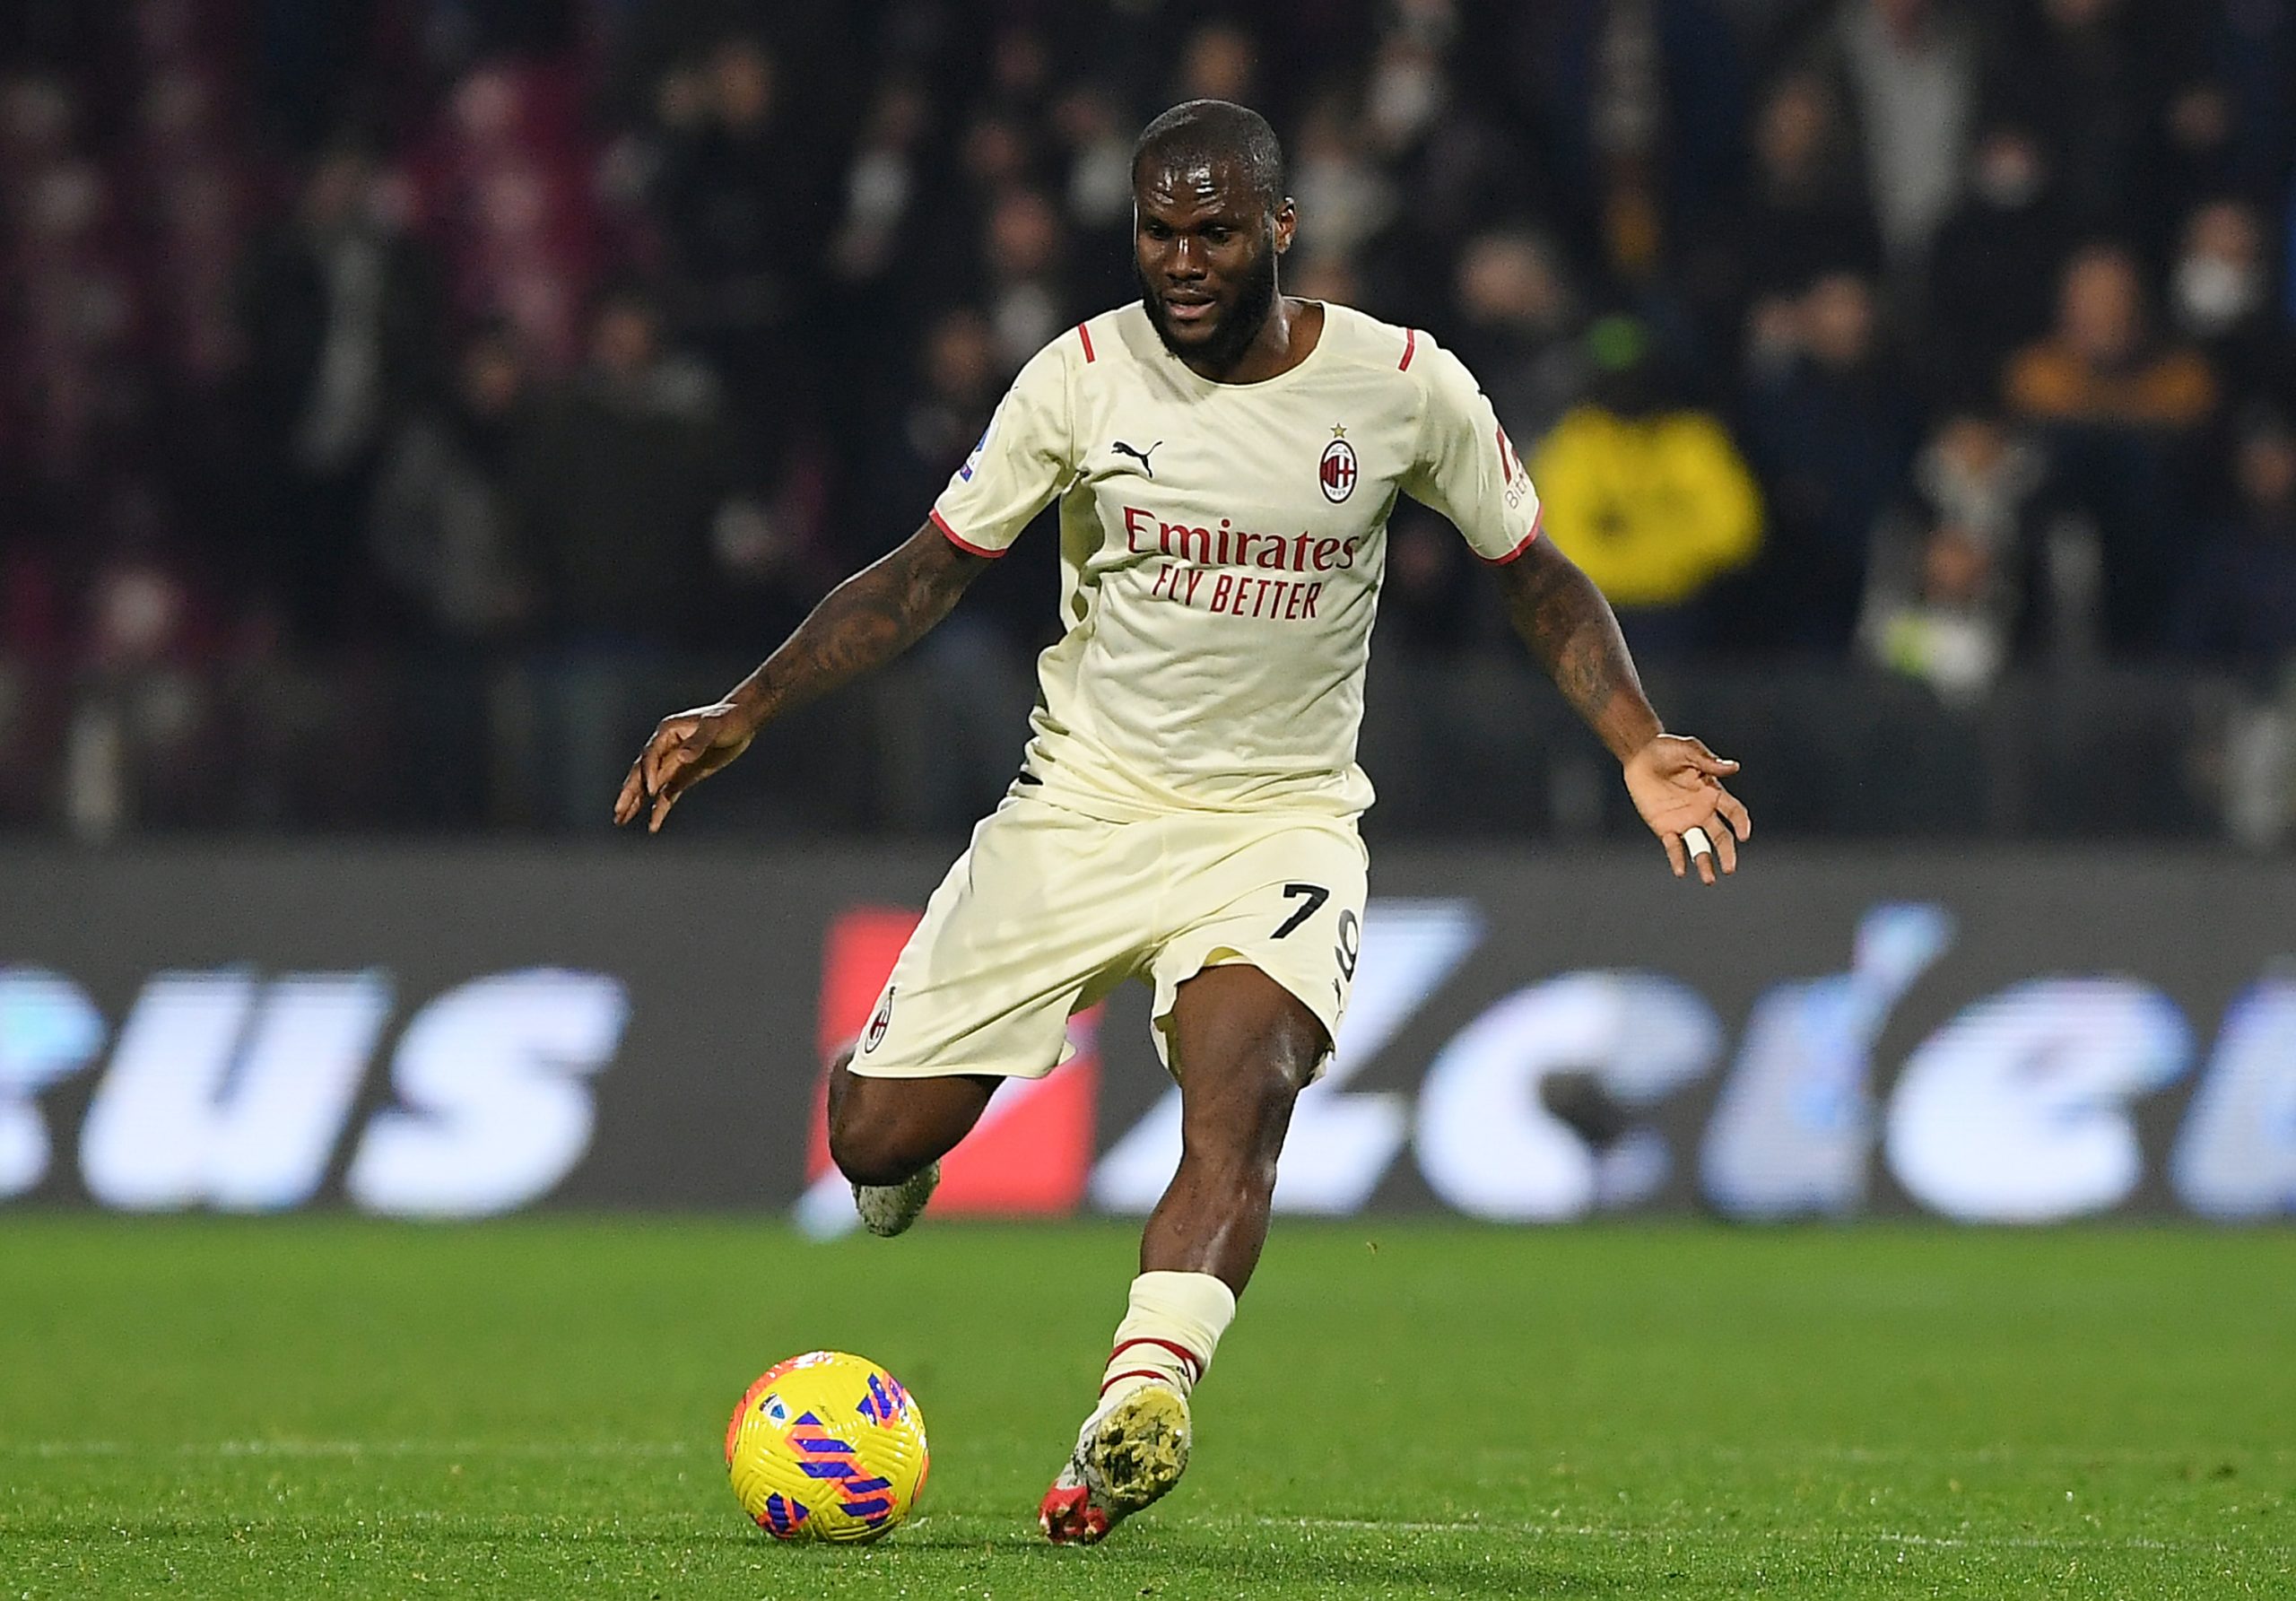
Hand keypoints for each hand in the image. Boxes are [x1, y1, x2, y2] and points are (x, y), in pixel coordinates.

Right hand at [613, 701, 757, 832]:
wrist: (742, 721)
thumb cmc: (727, 717)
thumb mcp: (713, 726)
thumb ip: (697, 742)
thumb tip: (681, 757)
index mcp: (667, 733)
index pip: (651, 756)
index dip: (649, 773)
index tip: (650, 792)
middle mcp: (665, 748)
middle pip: (641, 772)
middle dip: (630, 792)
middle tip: (619, 811)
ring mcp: (673, 764)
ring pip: (650, 786)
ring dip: (636, 803)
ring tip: (621, 820)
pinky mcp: (684, 776)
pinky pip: (667, 794)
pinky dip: (660, 809)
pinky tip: (653, 825)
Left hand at [1623, 734, 1751, 884]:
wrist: (1640, 755)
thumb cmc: (1667, 749)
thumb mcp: (1688, 750)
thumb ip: (1708, 761)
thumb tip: (1733, 767)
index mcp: (1713, 793)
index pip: (1734, 812)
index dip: (1741, 823)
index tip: (1744, 835)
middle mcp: (1702, 811)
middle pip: (1720, 835)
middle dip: (1727, 852)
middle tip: (1730, 868)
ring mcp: (1684, 821)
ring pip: (1699, 846)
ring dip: (1705, 863)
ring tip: (1709, 879)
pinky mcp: (1664, 827)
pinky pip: (1673, 847)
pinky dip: (1678, 859)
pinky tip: (1681, 871)